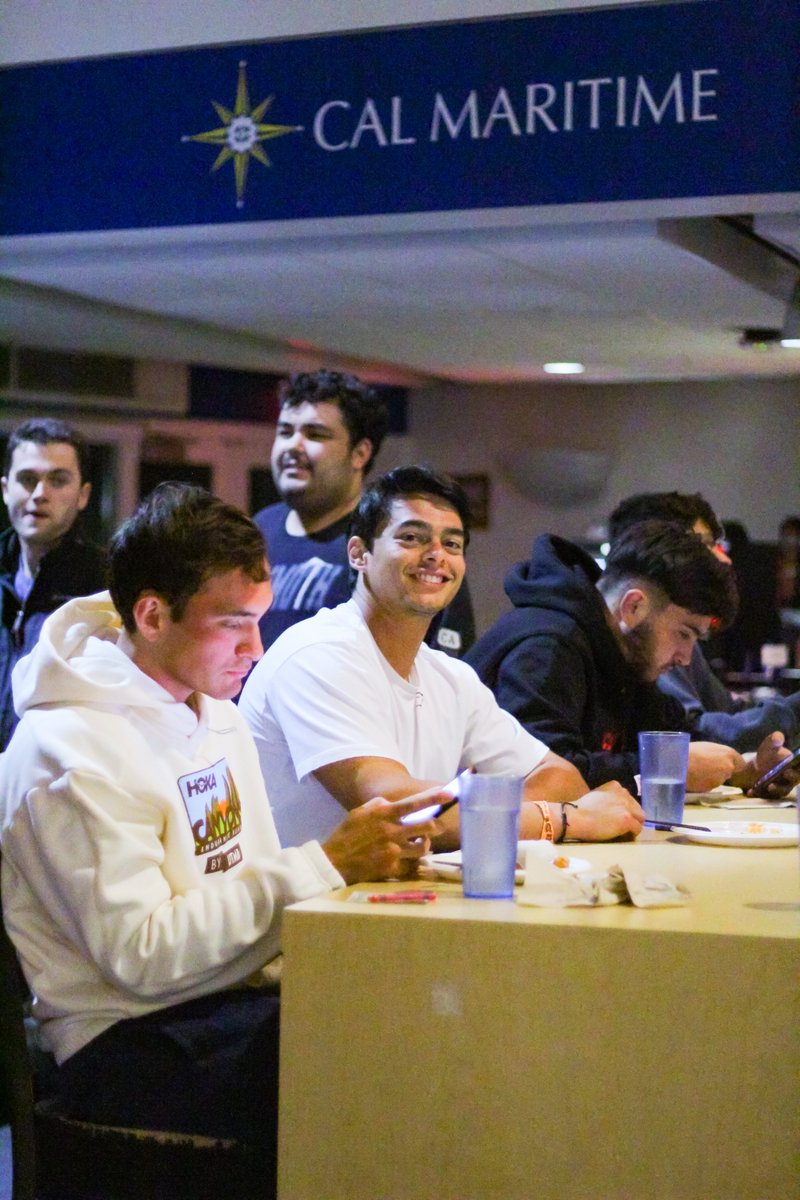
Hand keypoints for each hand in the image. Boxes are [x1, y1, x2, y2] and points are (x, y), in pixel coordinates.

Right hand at [322, 794, 438, 883]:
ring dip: (424, 845)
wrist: (334, 861)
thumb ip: (380, 806)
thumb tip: (394, 804)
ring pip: (423, 847)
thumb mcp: (360, 812)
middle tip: (436, 826)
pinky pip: (413, 865)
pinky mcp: (392, 869)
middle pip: (427, 827)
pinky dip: (413, 863)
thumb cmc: (347, 834)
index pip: (414, 803)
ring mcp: (393, 851)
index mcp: (383, 814)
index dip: (434, 798)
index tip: (449, 793)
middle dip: (436, 825)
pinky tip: (407, 860)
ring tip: (420, 844)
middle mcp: (391, 831)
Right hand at [554, 781, 643, 841]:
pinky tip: (621, 836)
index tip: (617, 816)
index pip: (629, 799)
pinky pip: (637, 829)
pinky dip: (631, 834)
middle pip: (637, 808)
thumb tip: (616, 809)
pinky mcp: (627, 819)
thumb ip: (609, 798)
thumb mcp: (597, 796)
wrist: (575, 818)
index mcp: (615, 786)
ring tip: (622, 832)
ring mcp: (626, 806)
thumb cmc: (580, 810)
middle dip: (631, 817)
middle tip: (621, 827)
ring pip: (640, 818)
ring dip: (633, 825)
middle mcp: (623, 793)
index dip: (625, 809)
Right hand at [686, 742, 746, 792]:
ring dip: (712, 777)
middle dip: (721, 771)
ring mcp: (720, 779)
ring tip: (698, 771)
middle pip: (729, 772)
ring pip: (719, 779)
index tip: (725, 764)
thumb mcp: (707, 747)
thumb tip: (721, 759)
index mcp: (729, 753)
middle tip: (707, 767)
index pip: (741, 763)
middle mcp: (728, 767)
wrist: (676, 762)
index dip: (733, 764)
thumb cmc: (689, 750)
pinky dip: (704, 783)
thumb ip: (719, 754)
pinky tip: (695, 777)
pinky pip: (710, 786)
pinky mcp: (711, 788)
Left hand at [746, 732, 799, 797]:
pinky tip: (751, 791)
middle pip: (795, 780)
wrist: (754, 767)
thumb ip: (774, 739)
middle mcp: (790, 779)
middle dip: (792, 777)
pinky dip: (759, 794)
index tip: (796, 764)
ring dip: (777, 789)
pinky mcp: (769, 795)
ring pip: (781, 791)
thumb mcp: (769, 745)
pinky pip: (765, 796)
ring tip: (770, 786)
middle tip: (786, 773)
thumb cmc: (767, 755)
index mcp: (794, 767)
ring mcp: (780, 788)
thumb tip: (778, 738)